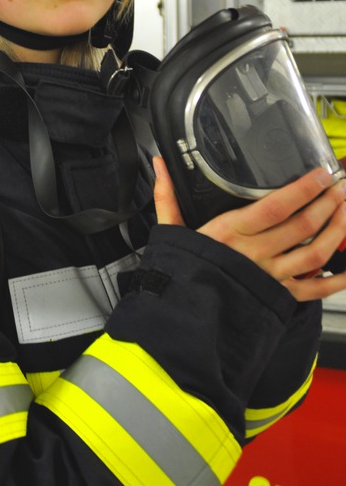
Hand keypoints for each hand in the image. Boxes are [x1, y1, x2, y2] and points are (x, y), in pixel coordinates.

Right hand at [153, 157, 345, 300]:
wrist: (181, 319)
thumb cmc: (178, 274)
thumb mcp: (171, 231)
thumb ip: (167, 196)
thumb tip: (158, 166)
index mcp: (230, 232)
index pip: (276, 206)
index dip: (304, 189)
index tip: (321, 173)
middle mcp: (256, 254)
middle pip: (303, 225)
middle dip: (329, 202)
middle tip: (342, 185)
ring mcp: (271, 276)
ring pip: (316, 252)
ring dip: (338, 229)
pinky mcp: (279, 297)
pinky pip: (316, 289)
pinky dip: (339, 279)